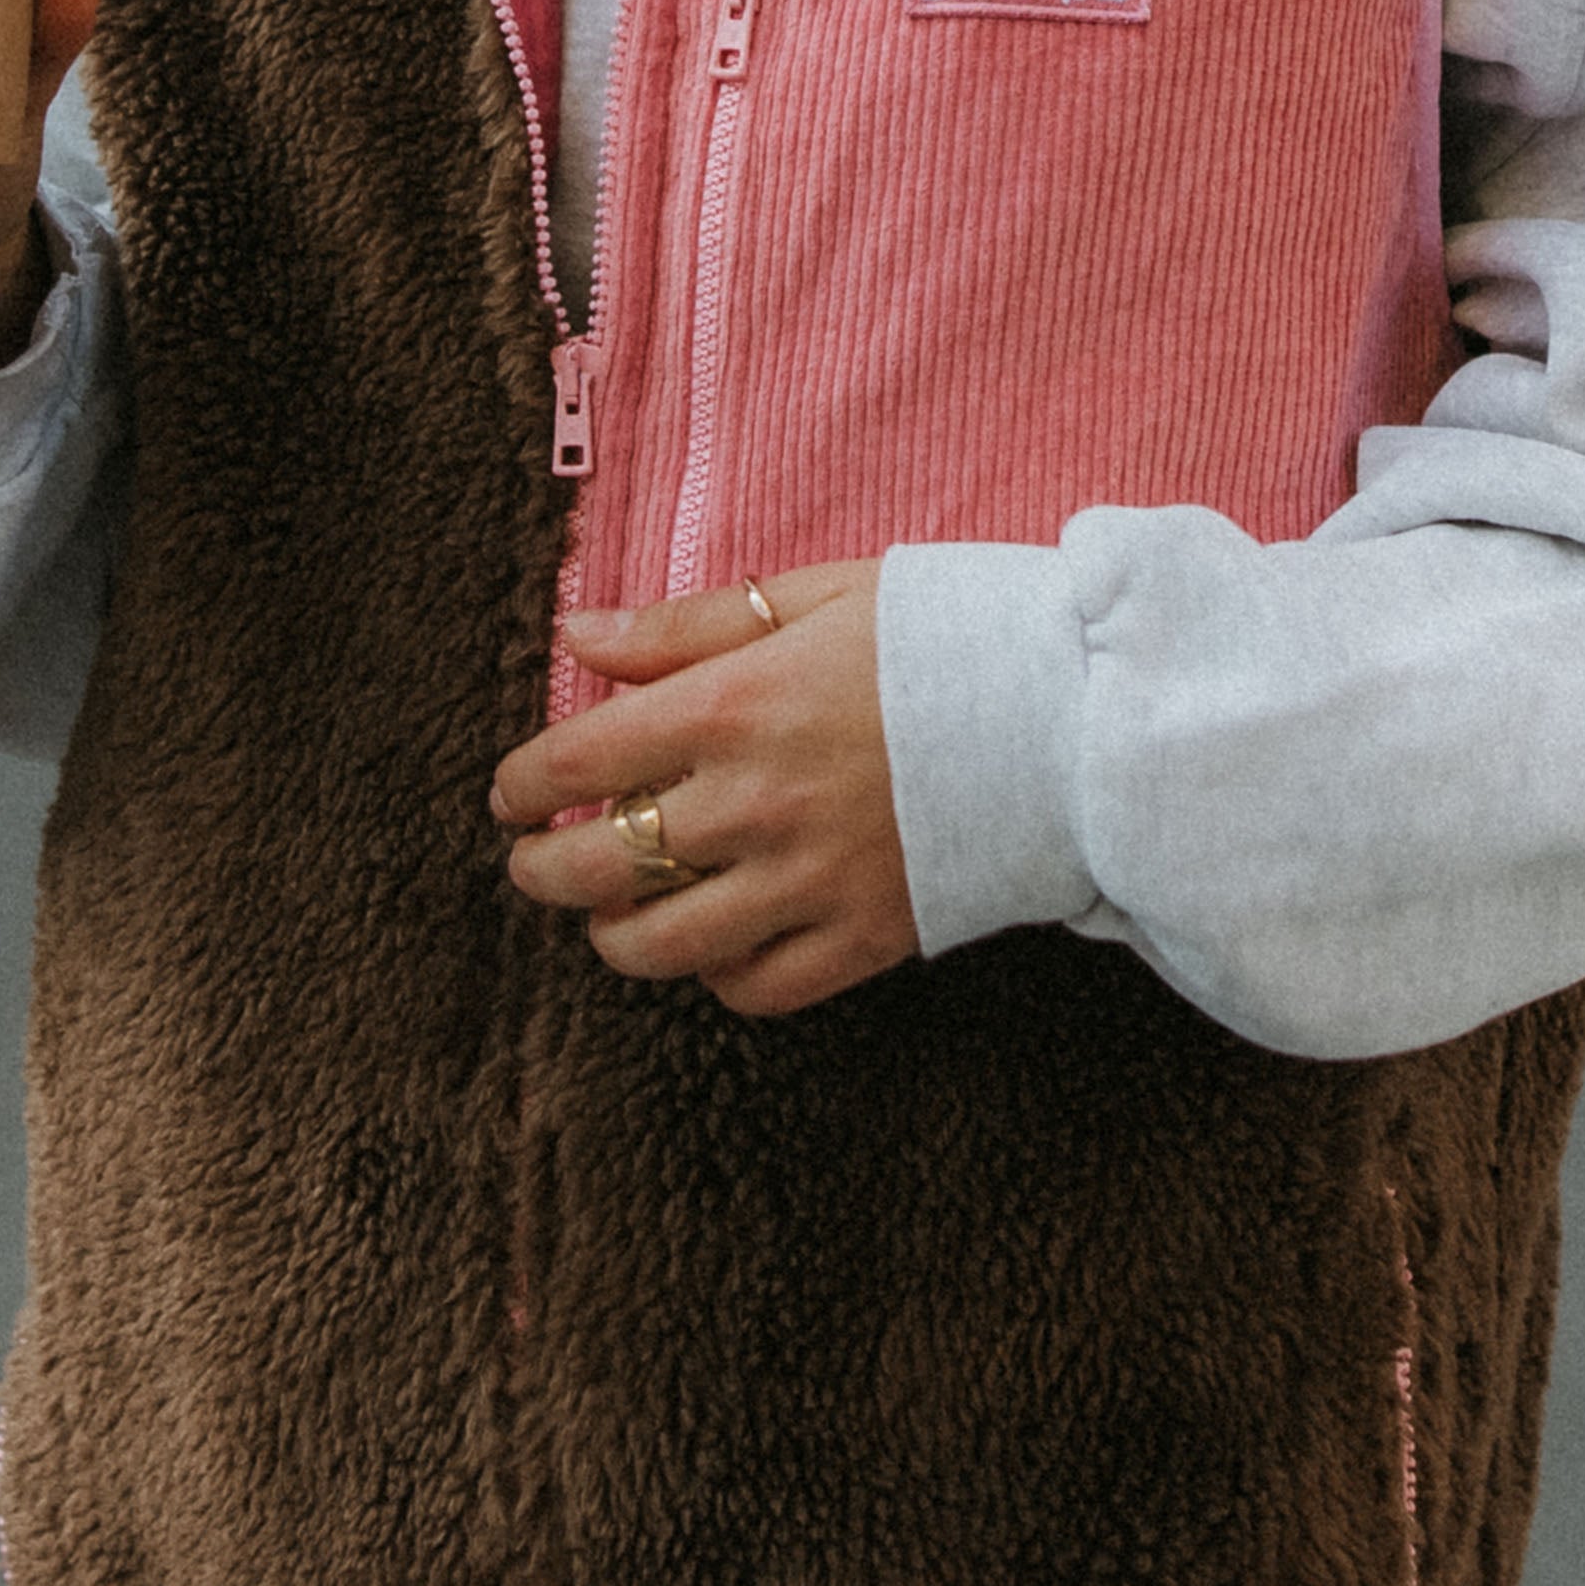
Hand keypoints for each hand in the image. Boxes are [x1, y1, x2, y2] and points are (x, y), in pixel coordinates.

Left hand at [490, 564, 916, 1020]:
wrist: (1076, 711)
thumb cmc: (944, 635)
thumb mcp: (812, 597)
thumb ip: (684, 627)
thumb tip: (576, 635)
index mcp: (732, 707)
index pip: (575, 760)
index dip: (519, 782)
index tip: (508, 793)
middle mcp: (753, 803)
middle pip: (595, 866)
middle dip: (541, 870)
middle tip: (536, 861)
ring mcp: (807, 881)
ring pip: (659, 946)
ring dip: (613, 934)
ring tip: (612, 915)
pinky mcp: (864, 938)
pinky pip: (754, 989)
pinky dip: (716, 976)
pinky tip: (713, 943)